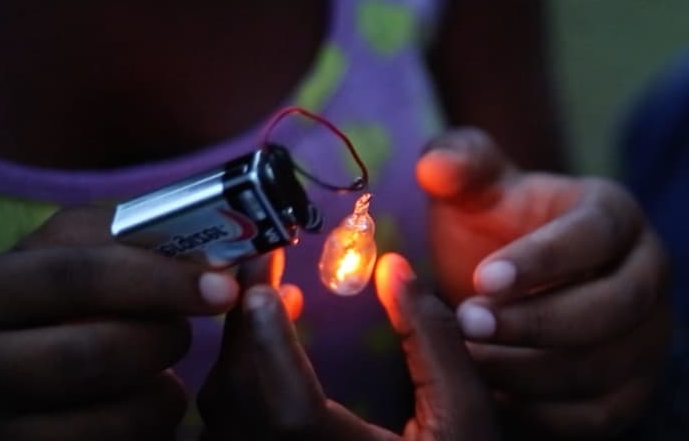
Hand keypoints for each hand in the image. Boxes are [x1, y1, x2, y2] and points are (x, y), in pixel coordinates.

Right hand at [0, 205, 240, 440]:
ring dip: (163, 389)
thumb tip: (258, 254)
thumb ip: (152, 247)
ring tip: (161, 368)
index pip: (81, 271)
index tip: (225, 282)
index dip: (161, 275)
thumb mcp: (84, 269)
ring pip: (112, 410)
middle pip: (96, 349)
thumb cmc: (58, 313)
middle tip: (189, 331)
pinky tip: (140, 407)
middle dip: (163, 339)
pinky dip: (148, 426)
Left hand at [198, 253, 497, 440]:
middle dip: (246, 323)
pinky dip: (237, 380)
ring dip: (238, 349)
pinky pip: (226, 427)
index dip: (269, 347)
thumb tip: (393, 269)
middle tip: (265, 263)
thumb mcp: (465, 413)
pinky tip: (265, 351)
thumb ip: (433, 340)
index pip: (290, 412)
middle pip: (242, 401)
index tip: (264, 288)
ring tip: (269, 298)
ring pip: (224, 413)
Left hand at [417, 128, 671, 438]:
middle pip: (615, 306)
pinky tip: (490, 398)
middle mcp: (650, 273)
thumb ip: (457, 165)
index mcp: (617, 214)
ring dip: (531, 371)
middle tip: (467, 324)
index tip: (482, 278)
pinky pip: (600, 414)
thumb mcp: (473, 189)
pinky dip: (543, 413)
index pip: (596, 234)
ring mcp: (650, 335)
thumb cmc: (493, 228)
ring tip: (466, 362)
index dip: (543, 259)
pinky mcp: (634, 388)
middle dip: (537, 321)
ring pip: (606, 365)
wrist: (513, 285)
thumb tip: (436, 166)